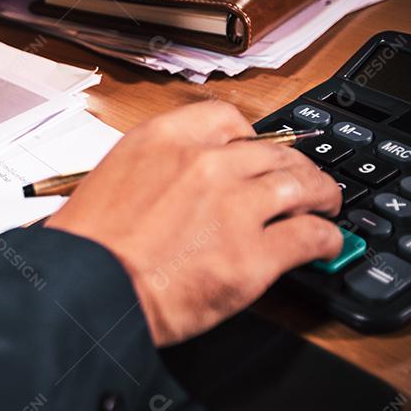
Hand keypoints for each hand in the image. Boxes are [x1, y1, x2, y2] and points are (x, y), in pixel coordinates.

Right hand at [46, 101, 342, 346]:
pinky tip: (325, 245)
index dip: (250, 137)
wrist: (83, 292)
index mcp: (163, 141)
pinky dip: (326, 240)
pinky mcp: (253, 256)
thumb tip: (181, 184)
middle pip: (273, 152)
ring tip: (325, 206)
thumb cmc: (86, 249)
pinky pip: (310, 236)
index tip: (256, 150)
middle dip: (294, 165)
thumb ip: (154, 172)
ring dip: (320, 196)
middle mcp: (205, 164)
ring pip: (301, 186)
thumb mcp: (110, 181)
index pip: (226, 119)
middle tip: (303, 180)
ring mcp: (234, 207)